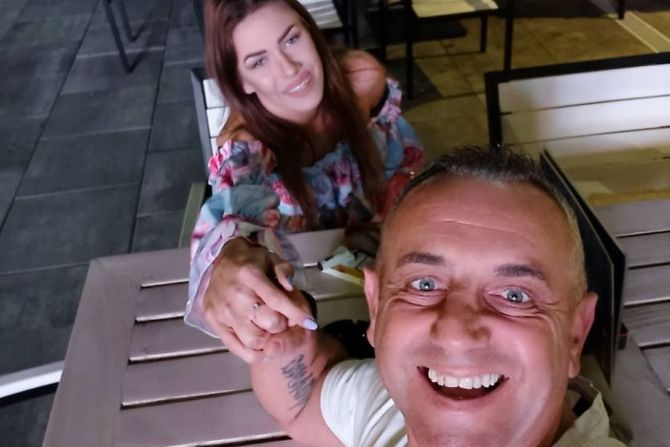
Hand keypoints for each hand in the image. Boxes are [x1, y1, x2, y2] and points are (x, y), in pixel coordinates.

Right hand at [203, 237, 317, 362]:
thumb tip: (290, 287)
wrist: (220, 259)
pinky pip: (235, 347)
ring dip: (268, 339)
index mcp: (250, 275)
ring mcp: (222, 310)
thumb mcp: (271, 258)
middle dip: (282, 324)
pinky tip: (262, 348)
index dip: (297, 314)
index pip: (277, 300)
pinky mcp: (213, 321)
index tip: (311, 324)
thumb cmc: (251, 261)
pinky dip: (252, 353)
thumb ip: (284, 271)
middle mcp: (235, 295)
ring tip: (269, 330)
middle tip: (282, 320)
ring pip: (253, 340)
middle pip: (268, 322)